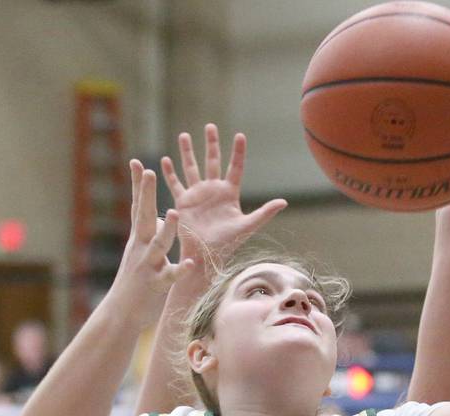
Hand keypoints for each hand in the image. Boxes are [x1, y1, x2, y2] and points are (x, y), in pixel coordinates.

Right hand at [106, 162, 194, 329]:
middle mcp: (140, 247)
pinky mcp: (156, 284)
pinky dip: (179, 269)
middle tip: (149, 172)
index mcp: (138, 239)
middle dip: (146, 194)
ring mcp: (147, 265)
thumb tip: (161, 216)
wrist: (121, 313)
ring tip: (175, 212)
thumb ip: (150, 235)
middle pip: (143, 216)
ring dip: (167, 229)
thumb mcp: (141, 254)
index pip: (138, 207)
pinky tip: (188, 263)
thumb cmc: (136, 281)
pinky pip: (170, 275)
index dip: (138, 187)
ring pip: (158, 244)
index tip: (138, 163)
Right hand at [161, 124, 286, 264]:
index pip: (235, 167)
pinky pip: (175, 183)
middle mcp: (213, 190)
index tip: (240, 135)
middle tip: (210, 126)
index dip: (237, 152)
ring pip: (192, 168)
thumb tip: (284, 202)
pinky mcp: (183, 201)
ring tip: (184, 135)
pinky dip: (169, 172)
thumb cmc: (228, 243)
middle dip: (211, 144)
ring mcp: (198, 194)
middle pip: (212, 161)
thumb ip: (265, 212)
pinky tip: (164, 160)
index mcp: (230, 193)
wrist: (206, 255)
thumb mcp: (248, 225)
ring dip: (187, 152)